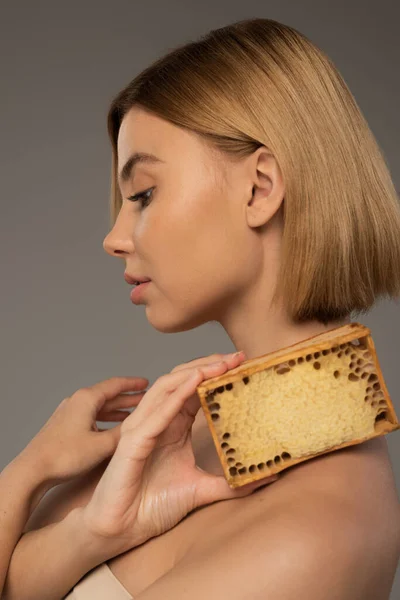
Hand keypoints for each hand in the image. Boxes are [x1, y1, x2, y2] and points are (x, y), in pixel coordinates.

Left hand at [19, 376, 149, 484]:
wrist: (33, 470)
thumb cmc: (65, 456)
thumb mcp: (102, 445)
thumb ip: (124, 434)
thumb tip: (142, 426)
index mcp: (86, 399)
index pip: (116, 385)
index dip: (134, 384)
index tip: (148, 383)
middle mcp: (77, 401)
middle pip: (108, 395)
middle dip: (128, 397)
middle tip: (147, 398)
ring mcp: (69, 413)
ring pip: (99, 407)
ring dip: (117, 410)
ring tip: (134, 413)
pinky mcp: (65, 425)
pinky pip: (91, 417)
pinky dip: (105, 420)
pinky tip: (113, 429)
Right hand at [81, 352, 278, 555]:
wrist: (123, 529)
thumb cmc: (153, 506)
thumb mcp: (201, 489)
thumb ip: (229, 484)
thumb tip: (263, 479)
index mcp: (172, 425)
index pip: (194, 389)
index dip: (216, 374)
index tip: (243, 364)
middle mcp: (157, 420)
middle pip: (182, 380)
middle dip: (209, 365)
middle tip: (237, 357)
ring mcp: (143, 428)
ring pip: (167, 387)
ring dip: (194, 372)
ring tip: (220, 364)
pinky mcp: (133, 442)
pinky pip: (155, 413)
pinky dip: (175, 395)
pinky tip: (194, 383)